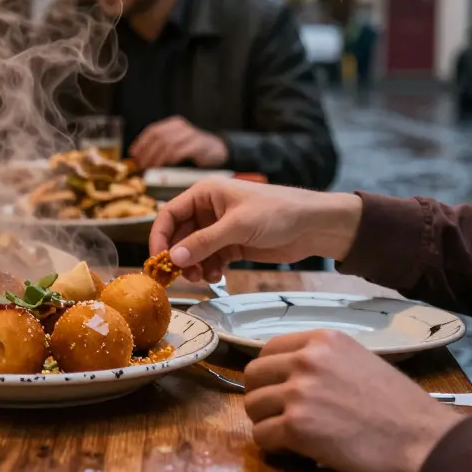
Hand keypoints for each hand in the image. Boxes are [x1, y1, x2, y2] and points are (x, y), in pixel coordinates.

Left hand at [129, 116, 227, 168]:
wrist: (218, 150)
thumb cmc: (193, 150)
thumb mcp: (176, 145)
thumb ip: (161, 149)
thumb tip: (140, 160)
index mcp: (173, 124)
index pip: (152, 130)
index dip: (141, 143)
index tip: (133, 155)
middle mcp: (181, 127)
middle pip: (158, 137)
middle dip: (146, 152)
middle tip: (141, 165)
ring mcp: (190, 134)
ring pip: (167, 144)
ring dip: (155, 158)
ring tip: (149, 168)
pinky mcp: (197, 145)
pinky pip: (178, 151)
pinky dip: (168, 160)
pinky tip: (163, 167)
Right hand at [149, 178, 361, 282]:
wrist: (313, 225)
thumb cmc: (277, 212)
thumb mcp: (237, 226)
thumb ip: (204, 243)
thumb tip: (174, 258)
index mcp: (205, 194)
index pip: (169, 214)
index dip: (159, 236)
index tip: (158, 260)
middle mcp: (209, 210)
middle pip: (180, 235)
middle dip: (179, 256)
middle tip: (181, 276)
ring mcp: (221, 228)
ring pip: (194, 250)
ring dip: (195, 265)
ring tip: (203, 277)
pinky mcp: (233, 245)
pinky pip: (211, 258)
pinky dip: (210, 269)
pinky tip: (217, 276)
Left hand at [244, 330, 463, 471]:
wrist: (423, 439)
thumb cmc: (399, 406)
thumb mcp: (359, 360)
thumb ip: (324, 360)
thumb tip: (291, 370)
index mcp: (322, 340)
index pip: (269, 348)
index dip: (270, 372)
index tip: (278, 388)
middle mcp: (306, 360)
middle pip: (253, 375)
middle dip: (262, 396)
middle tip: (279, 413)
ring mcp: (299, 393)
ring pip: (252, 406)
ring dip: (266, 422)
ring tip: (289, 432)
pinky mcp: (297, 427)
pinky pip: (261, 436)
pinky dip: (272, 445)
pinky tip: (293, 448)